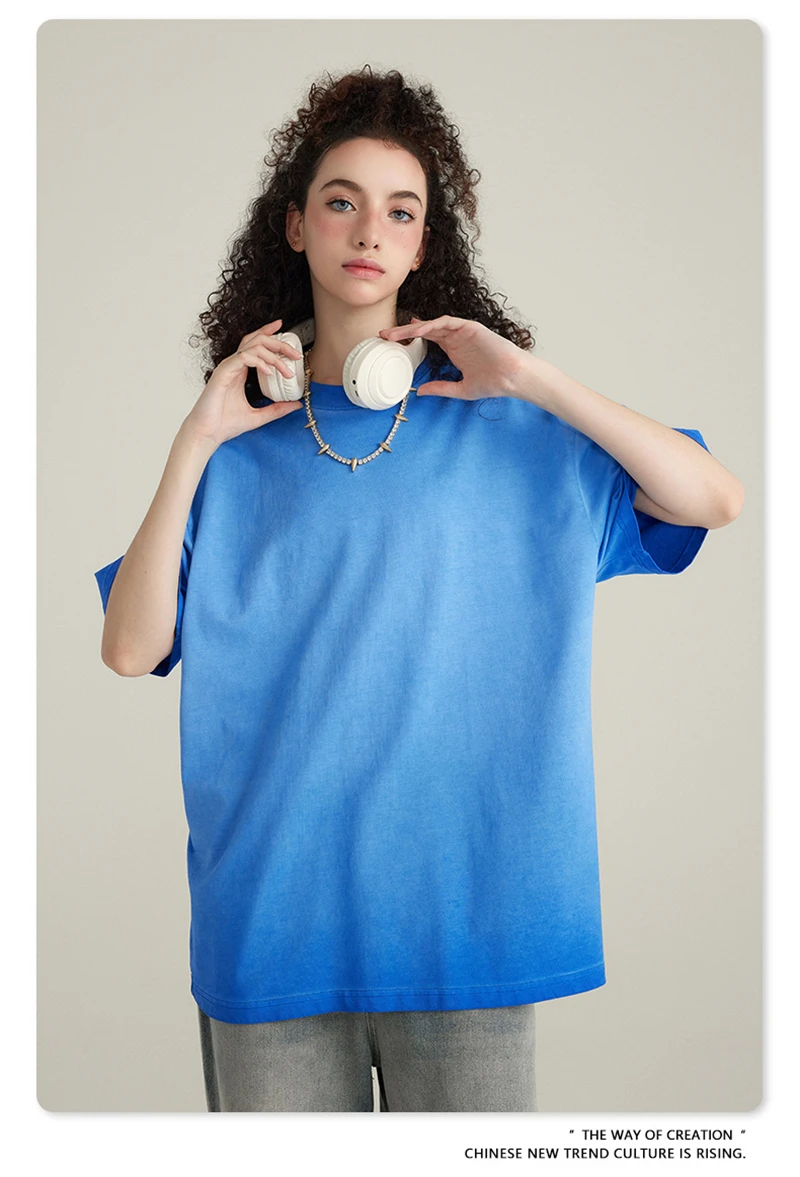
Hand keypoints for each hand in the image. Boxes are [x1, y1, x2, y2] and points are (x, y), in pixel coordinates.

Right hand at [183, 319, 303, 446]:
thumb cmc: (224, 424)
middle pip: (257, 341)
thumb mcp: (259, 416)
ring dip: (273, 355)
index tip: (282, 329)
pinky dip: (259, 362)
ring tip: (286, 369)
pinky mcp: (223, 373)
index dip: (268, 333)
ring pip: (253, 346)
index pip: (255, 344)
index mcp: (240, 371)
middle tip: (295, 354)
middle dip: (278, 343)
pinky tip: (269, 372)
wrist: (208, 434)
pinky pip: (243, 358)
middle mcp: (234, 366)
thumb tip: (296, 404)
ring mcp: (227, 368)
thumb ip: (277, 409)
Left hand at [378, 315, 525, 399]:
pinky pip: (447, 322)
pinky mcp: (470, 327)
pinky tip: (418, 329)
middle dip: (403, 332)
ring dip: (412, 328)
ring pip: (432, 324)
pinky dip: (432, 324)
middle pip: (424, 330)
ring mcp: (463, 331)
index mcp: (453, 349)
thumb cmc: (493, 383)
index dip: (408, 340)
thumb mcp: (460, 389)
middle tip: (382, 335)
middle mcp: (456, 338)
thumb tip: (420, 392)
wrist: (512, 377)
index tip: (390, 345)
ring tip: (394, 334)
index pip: (426, 340)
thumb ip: (440, 388)